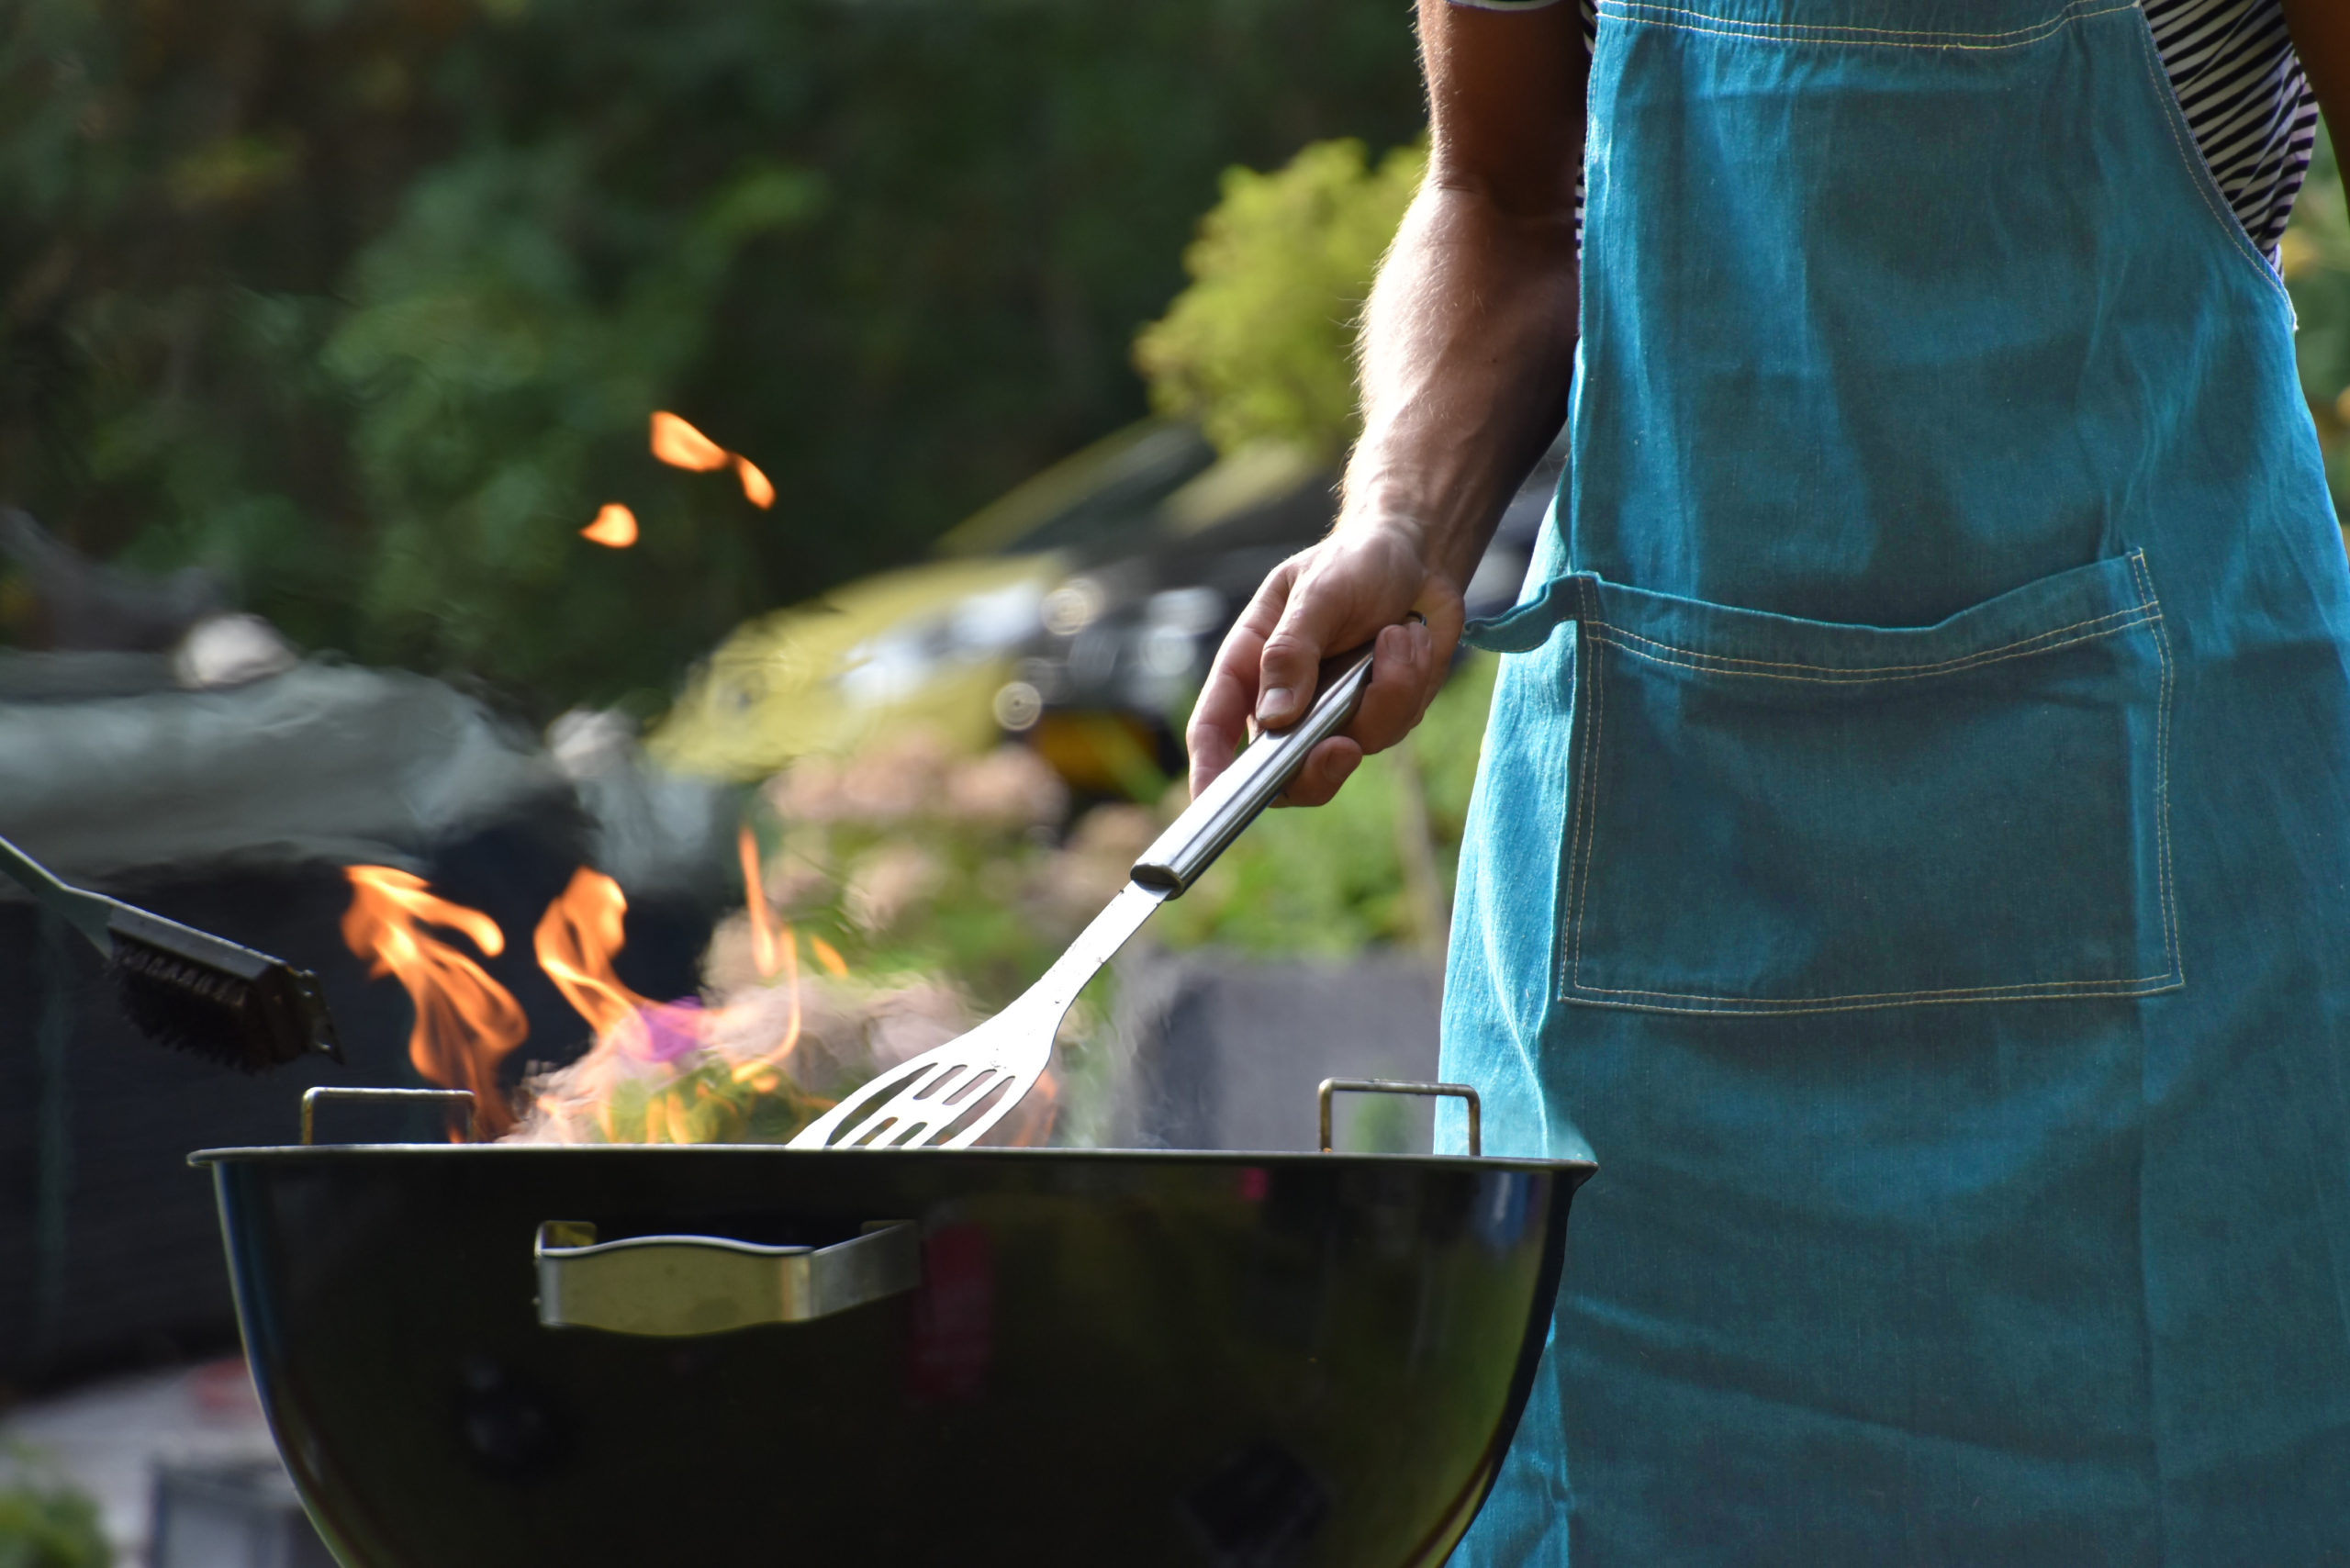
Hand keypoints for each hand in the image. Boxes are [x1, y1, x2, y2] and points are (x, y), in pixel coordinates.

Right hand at [1187, 519, 1465, 806]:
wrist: (1419, 558)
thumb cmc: (1353, 563)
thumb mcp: (1317, 592)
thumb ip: (1293, 651)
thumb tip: (1275, 717)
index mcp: (1249, 667)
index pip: (1214, 729)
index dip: (1208, 772)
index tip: (1210, 803)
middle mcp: (1285, 702)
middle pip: (1282, 773)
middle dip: (1315, 770)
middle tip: (1341, 747)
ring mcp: (1332, 716)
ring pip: (1350, 749)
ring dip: (1385, 694)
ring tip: (1398, 634)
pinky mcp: (1378, 716)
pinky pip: (1394, 728)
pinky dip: (1410, 684)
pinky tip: (1412, 639)